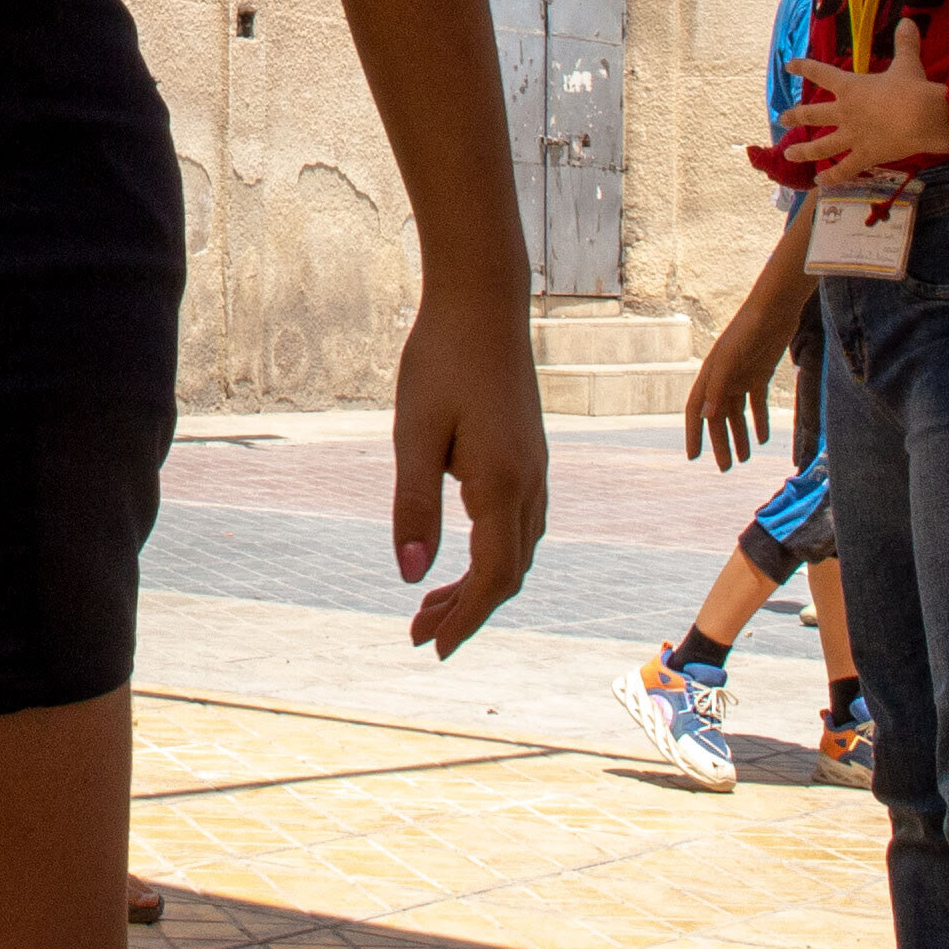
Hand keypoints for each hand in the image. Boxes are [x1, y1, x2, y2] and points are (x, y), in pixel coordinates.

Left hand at [389, 273, 545, 658]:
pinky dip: (494, 553)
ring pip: (518, 549)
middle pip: (509, 572)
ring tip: (431, 601)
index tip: (430, 648)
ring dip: (480, 583)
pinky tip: (463, 551)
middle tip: (417, 633)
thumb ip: (413, 506)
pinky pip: (522, 523)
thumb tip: (411, 576)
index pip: (492, 577)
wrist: (483, 299)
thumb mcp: (414, 433)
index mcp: (504, 484)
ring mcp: (537, 466)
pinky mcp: (530, 452)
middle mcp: (531, 482)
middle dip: (467, 609)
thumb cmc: (441, 358)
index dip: (464, 619)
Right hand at [683, 288, 795, 470]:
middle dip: (721, 443)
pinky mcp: (760, 375)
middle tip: (725, 468)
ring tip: (744, 459)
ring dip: (740, 436)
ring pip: (737, 414)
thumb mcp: (730, 360)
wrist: (774, 310)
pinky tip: (763, 438)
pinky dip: (759, 421)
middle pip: (718, 417)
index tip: (693, 457)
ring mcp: (741, 377)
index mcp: (710, 375)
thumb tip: (707, 417)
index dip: (694, 433)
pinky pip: (757, 404)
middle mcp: (723, 379)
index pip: (696, 410)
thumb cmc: (748, 331)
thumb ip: (718, 387)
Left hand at [783, 22, 948, 175]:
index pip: (820, 73)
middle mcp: (845, 112)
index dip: (802, 67)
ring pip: (821, 147)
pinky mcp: (865, 156)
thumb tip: (908, 21)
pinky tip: (819, 183)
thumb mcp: (907, 62)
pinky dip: (832, 178)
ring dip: (803, 151)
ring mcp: (852, 137)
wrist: (923, 116)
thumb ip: (905, 43)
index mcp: (850, 87)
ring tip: (789, 155)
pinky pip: (844, 170)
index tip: (788, 65)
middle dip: (795, 116)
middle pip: (813, 114)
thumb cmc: (912, 87)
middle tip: (781, 119)